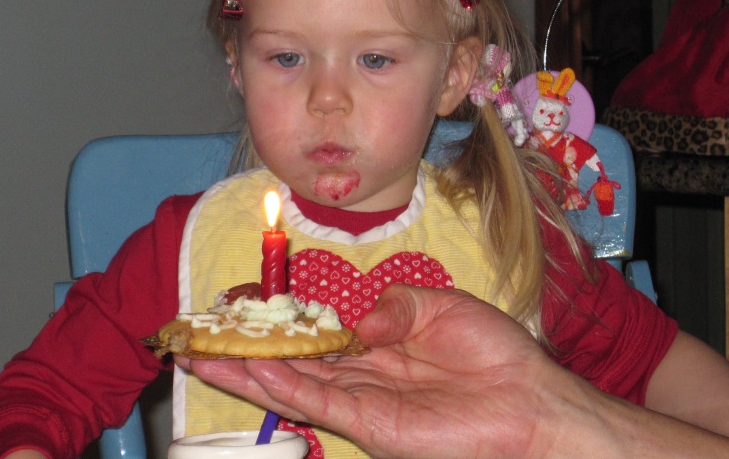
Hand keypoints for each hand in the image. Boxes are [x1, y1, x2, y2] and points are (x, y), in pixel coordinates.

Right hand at [182, 285, 728, 458]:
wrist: (532, 400)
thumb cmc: (494, 352)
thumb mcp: (438, 305)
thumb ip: (391, 305)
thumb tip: (354, 318)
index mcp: (376, 344)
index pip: (313, 332)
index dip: (276, 320)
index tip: (238, 304)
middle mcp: (360, 373)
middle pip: (290, 360)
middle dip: (244, 348)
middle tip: (196, 336)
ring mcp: (362, 400)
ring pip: (292, 384)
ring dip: (248, 369)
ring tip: (203, 353)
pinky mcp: (370, 424)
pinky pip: (318, 401)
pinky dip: (283, 386)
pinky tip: (253, 370)